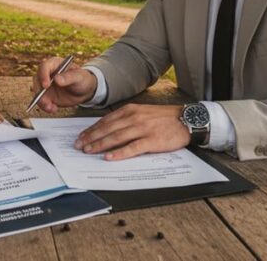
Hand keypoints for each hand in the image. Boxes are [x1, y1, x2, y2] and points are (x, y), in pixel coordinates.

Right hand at [32, 56, 96, 112]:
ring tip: (51, 107)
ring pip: (37, 92)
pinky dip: (45, 106)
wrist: (84, 91)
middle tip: (46, 100)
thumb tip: (57, 79)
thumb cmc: (82, 79)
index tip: (46, 85)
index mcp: (54, 64)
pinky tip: (53, 109)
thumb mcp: (79, 77)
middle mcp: (47, 74)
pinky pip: (41, 101)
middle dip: (39, 92)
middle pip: (37, 80)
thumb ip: (69, 77)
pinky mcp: (46, 95)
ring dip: (41, 101)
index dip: (43, 75)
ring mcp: (46, 85)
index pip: (44, 67)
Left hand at [74, 104, 189, 160]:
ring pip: (116, 138)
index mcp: (130, 110)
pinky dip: (120, 153)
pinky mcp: (152, 140)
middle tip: (79, 146)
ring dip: (100, 145)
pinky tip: (110, 157)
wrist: (187, 119)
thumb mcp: (143, 112)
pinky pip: (132, 148)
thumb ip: (127, 118)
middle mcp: (134, 117)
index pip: (106, 121)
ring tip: (89, 151)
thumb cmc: (164, 118)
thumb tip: (110, 129)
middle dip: (91, 138)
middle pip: (108, 129)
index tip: (81, 137)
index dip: (92, 129)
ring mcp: (143, 129)